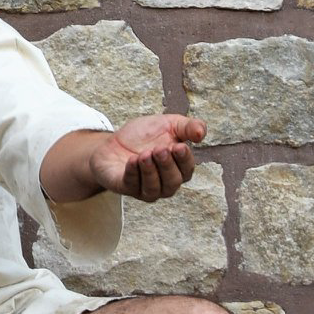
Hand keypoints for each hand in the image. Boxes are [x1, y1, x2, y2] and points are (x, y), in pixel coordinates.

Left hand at [87, 115, 205, 203]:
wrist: (112, 141)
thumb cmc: (143, 135)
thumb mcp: (169, 124)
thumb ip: (188, 126)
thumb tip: (201, 133)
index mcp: (177, 168)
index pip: (187, 170)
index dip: (184, 160)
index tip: (178, 146)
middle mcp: (164, 183)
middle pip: (172, 182)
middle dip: (167, 166)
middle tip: (160, 149)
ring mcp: (145, 189)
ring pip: (154, 189)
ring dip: (150, 171)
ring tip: (144, 154)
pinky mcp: (125, 188)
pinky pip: (132, 186)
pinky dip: (133, 173)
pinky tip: (132, 160)